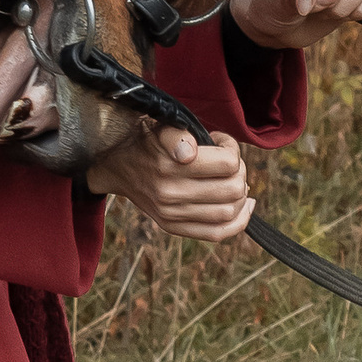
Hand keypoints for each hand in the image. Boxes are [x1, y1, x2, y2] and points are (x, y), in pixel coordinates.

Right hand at [87, 117, 253, 240]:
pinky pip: (217, 234)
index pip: (228, 163)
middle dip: (240, 171)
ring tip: (233, 181)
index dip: (232, 148)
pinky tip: (244, 206)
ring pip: (229, 212)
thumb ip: (178, 135)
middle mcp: (170, 194)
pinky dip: (238, 222)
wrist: (117, 166)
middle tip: (229, 162)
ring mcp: (172, 215)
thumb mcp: (160, 127)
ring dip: (241, 195)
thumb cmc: (146, 142)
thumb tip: (190, 151)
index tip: (221, 142)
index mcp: (170, 166)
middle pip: (233, 188)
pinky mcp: (173, 227)